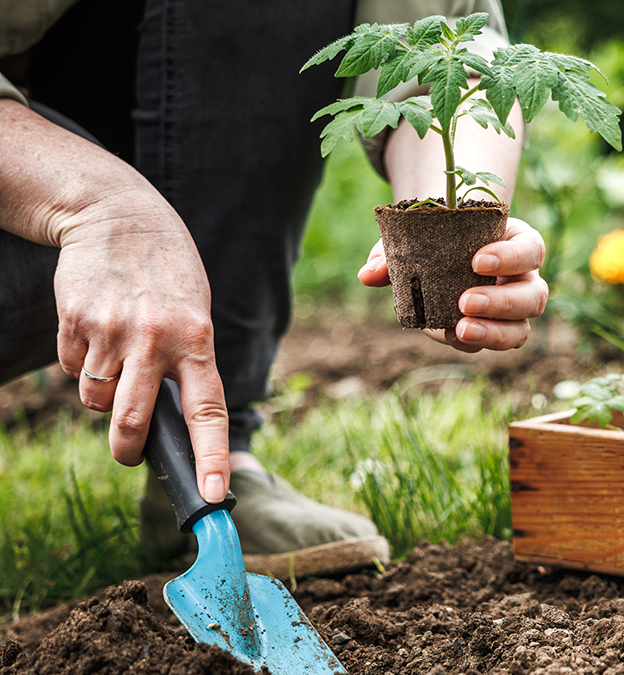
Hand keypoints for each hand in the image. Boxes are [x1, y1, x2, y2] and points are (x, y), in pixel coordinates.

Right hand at [0, 101, 229, 502]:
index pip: (207, 410)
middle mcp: (156, 338)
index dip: (211, 457)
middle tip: (129, 455)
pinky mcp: (75, 322)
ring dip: (103, 396)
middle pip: (133, 421)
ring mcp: (112, 331)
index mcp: (197, 338)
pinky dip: (82, 363)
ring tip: (117, 358)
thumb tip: (171, 422)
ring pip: (97, 400)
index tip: (214, 495)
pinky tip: (96, 329)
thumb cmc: (168, 274)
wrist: (118, 217)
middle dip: (128, 449)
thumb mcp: (195, 312)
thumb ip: (187, 362)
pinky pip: (73, 369)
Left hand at [358, 217, 547, 351]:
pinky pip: (494, 344)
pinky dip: (472, 342)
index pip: (531, 249)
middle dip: (502, 303)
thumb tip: (368, 274)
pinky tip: (447, 334)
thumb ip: (393, 252)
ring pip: (521, 329)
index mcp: (517, 243)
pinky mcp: (496, 332)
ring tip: (459, 329)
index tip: (477, 261)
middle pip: (533, 296)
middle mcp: (524, 279)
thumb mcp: (416, 234)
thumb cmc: (437, 236)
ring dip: (493, 333)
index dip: (511, 257)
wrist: (440, 251)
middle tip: (464, 301)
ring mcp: (513, 310)